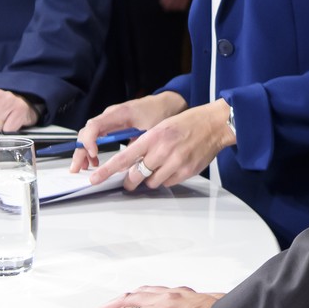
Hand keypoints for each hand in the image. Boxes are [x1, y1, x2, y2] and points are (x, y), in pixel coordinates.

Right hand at [69, 91, 187, 173]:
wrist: (166, 103)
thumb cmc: (159, 113)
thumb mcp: (149, 131)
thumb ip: (136, 145)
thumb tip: (126, 164)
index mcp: (119, 113)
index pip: (95, 125)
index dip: (89, 140)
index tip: (94, 153)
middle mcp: (110, 114)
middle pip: (87, 131)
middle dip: (80, 150)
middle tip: (78, 167)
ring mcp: (110, 118)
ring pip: (89, 134)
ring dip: (84, 151)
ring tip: (85, 167)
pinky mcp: (112, 123)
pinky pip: (96, 135)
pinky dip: (92, 147)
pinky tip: (94, 159)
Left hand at [86, 98, 236, 189]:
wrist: (214, 125)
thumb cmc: (187, 124)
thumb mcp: (161, 127)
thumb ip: (145, 145)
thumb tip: (131, 163)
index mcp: (153, 136)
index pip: (124, 157)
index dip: (107, 170)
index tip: (95, 178)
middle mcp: (163, 150)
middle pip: (136, 175)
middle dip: (131, 180)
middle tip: (130, 180)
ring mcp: (175, 162)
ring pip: (152, 182)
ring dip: (151, 178)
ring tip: (160, 166)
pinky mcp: (186, 172)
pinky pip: (168, 183)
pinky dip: (166, 178)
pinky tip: (173, 166)